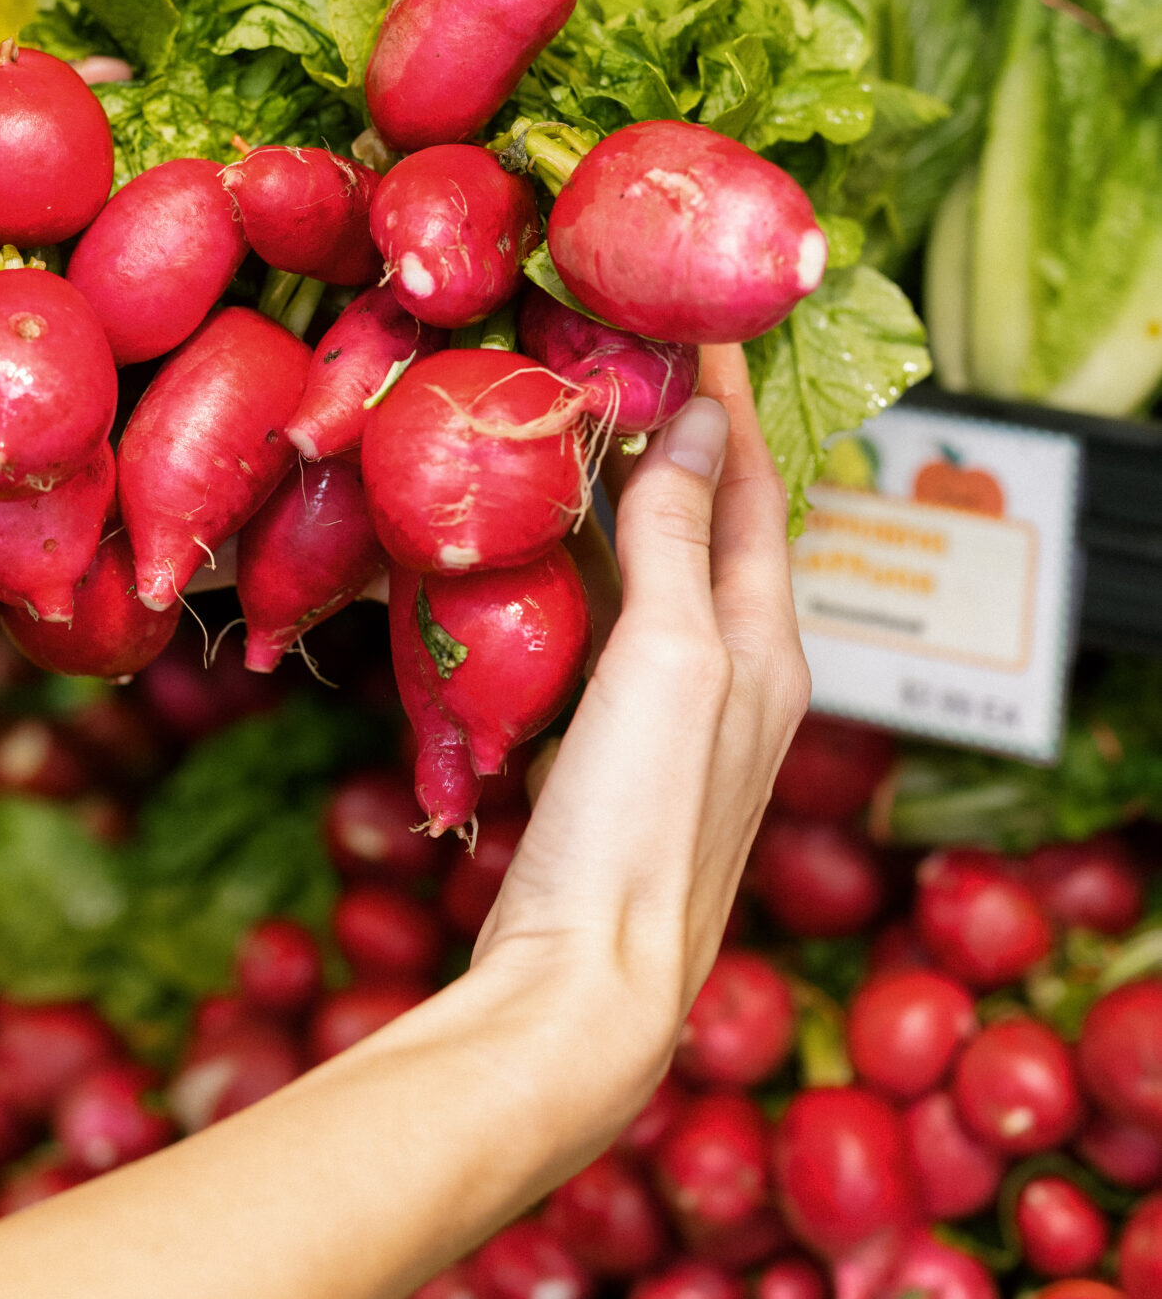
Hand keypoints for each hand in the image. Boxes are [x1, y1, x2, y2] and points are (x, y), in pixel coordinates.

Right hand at [469, 342, 810, 1160]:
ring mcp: (674, 716)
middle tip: (615, 345)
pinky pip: (606, 627)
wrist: (586, 989)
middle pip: (716, 522)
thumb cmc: (638, 825)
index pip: (758, 482)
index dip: (729, 393)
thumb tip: (694, 417)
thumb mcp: (667, 659)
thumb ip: (681, 540)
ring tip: (571, 419)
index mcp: (767, 645)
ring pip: (657, 572)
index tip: (693, 308)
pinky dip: (580, 567)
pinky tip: (531, 547)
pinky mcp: (613, 751)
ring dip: (625, 495)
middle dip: (677, 431)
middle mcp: (736, 674)